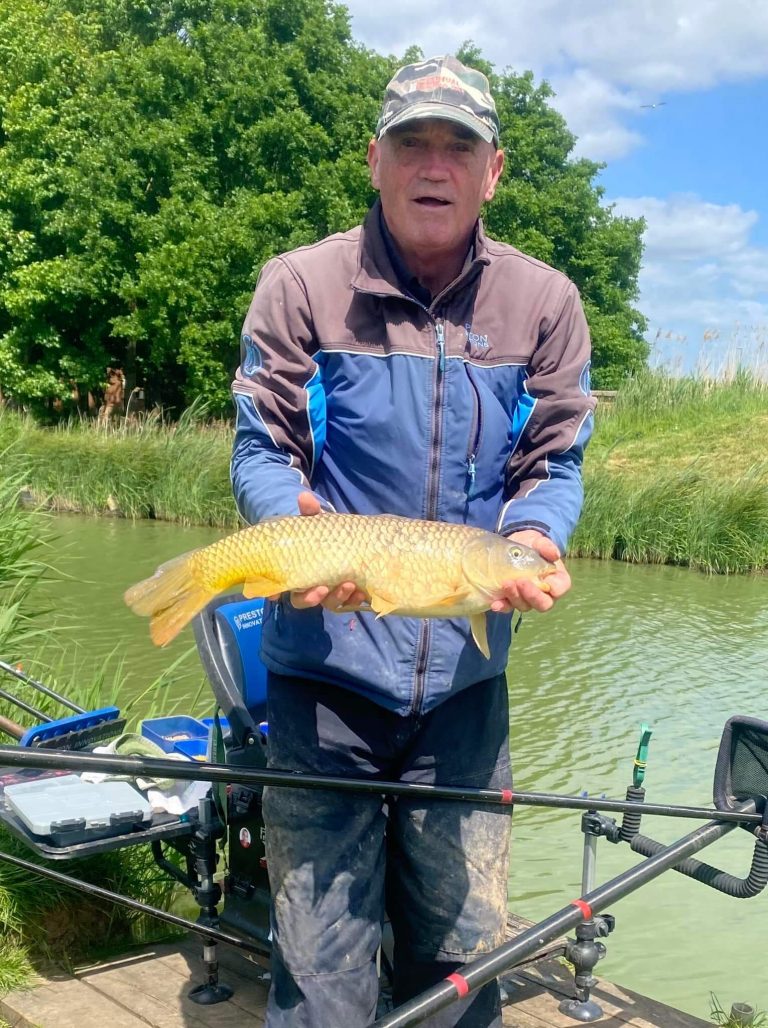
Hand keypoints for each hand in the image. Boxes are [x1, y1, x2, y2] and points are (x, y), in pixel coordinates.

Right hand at [286, 492, 368, 611]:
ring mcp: (330, 593)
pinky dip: (355, 598)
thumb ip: (311, 513)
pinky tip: (363, 592)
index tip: (273, 595)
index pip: (280, 586)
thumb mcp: (319, 523)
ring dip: (338, 597)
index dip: (274, 592)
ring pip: (329, 603)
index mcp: (297, 570)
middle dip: (311, 598)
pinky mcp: (348, 595)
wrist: (355, 539)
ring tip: (349, 585)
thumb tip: (304, 496)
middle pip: (303, 600)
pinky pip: (350, 603)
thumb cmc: (328, 534)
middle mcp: (310, 586)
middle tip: (321, 589)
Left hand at [489, 530, 570, 613]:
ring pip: (525, 606)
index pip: (560, 588)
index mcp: (556, 580)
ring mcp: (527, 599)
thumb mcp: (538, 541)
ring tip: (506, 583)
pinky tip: (495, 604)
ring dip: (515, 597)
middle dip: (532, 595)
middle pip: (543, 604)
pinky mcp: (511, 600)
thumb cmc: (531, 545)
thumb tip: (555, 554)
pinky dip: (502, 606)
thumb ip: (546, 546)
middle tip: (521, 581)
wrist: (512, 547)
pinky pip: (508, 607)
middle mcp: (543, 594)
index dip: (555, 588)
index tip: (544, 580)